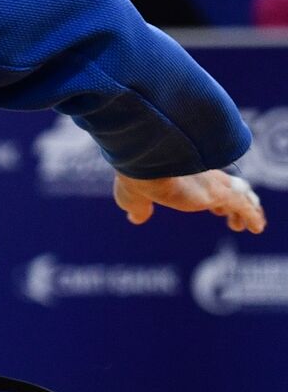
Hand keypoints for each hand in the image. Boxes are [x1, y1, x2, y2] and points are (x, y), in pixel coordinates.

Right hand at [113, 170, 265, 233]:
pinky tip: (257, 228)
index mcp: (182, 175)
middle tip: (232, 215)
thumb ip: (139, 208)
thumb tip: (135, 217)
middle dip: (233, 202)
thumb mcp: (133, 198)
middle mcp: (202, 176)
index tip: (217, 209)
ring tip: (251, 226)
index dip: (214, 196)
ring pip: (240, 196)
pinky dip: (252, 216)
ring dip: (247, 211)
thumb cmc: (135, 177)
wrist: (142, 163)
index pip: (207, 183)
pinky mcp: (219, 193)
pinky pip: (244, 206)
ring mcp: (213, 183)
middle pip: (227, 186)